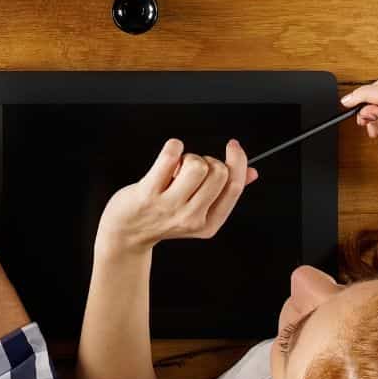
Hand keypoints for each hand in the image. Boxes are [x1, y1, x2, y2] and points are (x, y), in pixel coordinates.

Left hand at [96, 140, 253, 255]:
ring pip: (197, 164)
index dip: (238, 161)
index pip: (233, 187)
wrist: (126, 232)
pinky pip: (170, 157)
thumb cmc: (163, 216)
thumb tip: (252, 172)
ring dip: (189, 157)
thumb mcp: (198, 212)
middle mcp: (191, 217)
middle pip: (218, 172)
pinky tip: (169, 156)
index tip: (233, 146)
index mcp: (209, 223)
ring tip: (177, 169)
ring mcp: (169, 206)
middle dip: (208, 161)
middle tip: (192, 169)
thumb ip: (224, 192)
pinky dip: (174, 147)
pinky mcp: (148, 193)